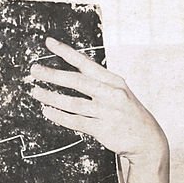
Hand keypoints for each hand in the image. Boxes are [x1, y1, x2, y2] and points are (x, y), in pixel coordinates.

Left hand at [28, 37, 167, 164]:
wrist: (148, 140)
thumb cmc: (127, 113)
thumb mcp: (118, 92)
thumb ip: (97, 82)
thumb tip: (70, 74)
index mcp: (114, 81)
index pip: (86, 62)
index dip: (66, 52)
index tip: (49, 42)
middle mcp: (111, 94)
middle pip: (77, 81)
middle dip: (53, 74)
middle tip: (34, 69)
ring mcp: (107, 112)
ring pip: (73, 103)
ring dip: (51, 97)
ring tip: (35, 92)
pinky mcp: (102, 129)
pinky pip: (75, 121)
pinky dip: (59, 116)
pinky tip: (47, 111)